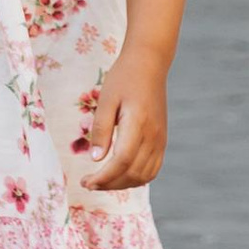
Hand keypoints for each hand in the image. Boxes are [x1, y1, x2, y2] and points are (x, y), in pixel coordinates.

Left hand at [81, 48, 168, 190]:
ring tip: (102, 181)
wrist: (149, 65)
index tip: (86, 181)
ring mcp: (160, 140)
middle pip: (133, 173)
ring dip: (123, 184)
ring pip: (144, 175)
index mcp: (138, 123)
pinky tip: (120, 175)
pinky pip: (153, 169)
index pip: (123, 160)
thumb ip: (100, 130)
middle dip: (110, 184)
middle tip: (89, 183)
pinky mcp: (162, 140)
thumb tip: (96, 160)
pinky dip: (137, 178)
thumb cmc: (123, 78)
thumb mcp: (105, 100)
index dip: (104, 176)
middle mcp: (153, 135)